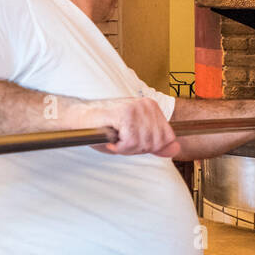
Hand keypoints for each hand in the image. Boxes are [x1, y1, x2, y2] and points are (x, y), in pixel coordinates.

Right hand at [64, 97, 179, 157]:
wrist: (79, 120)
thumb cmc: (103, 128)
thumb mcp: (135, 139)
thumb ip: (156, 144)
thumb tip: (176, 148)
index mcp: (152, 108)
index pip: (168, 138)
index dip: (150, 147)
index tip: (133, 142)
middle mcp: (147, 105)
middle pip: (156, 142)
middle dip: (137, 149)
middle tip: (121, 142)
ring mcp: (136, 107)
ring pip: (144, 143)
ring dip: (127, 148)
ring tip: (115, 139)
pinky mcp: (125, 113)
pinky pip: (132, 141)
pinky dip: (120, 147)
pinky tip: (111, 139)